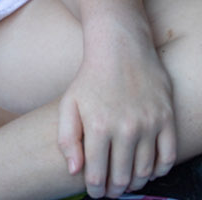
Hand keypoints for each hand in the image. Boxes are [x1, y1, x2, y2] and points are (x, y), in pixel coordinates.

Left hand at [58, 35, 175, 197]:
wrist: (121, 51)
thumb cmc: (90, 79)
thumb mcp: (69, 104)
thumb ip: (68, 138)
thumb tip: (75, 171)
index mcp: (97, 126)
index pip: (97, 173)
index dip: (96, 189)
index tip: (95, 193)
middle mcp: (125, 128)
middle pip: (122, 176)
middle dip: (115, 190)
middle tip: (111, 193)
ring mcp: (149, 124)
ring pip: (145, 170)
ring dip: (136, 183)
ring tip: (127, 184)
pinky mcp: (166, 119)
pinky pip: (168, 156)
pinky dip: (159, 170)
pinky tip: (149, 172)